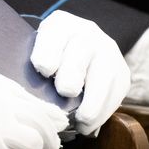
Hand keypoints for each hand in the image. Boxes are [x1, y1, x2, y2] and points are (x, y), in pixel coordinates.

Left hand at [31, 10, 130, 135]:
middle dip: (72, 77)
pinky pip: (116, 94)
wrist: (78, 49)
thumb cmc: (49, 57)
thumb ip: (33, 67)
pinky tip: (89, 123)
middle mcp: (87, 33)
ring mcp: (108, 52)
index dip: (48, 55)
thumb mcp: (36, 51)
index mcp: (60, 25)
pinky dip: (103, 113)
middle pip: (81, 54)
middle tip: (65, 93)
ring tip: (80, 121)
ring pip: (104, 77)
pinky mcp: (122, 72)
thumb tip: (26, 98)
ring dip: (92, 104)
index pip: (54, 36)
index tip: (44, 71)